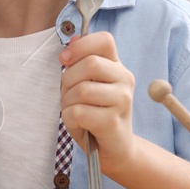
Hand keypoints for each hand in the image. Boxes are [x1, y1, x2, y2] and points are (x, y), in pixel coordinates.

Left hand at [59, 32, 137, 172]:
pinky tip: (78, 124)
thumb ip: (80, 63)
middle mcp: (124, 79)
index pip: (104, 40)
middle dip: (68, 79)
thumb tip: (72, 40)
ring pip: (82, 90)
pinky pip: (79, 112)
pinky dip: (69, 118)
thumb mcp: (86, 85)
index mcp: (117, 66)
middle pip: (90, 64)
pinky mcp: (113, 121)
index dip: (80, 46)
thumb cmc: (96, 114)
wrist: (115, 148)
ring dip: (67, 102)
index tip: (65, 59)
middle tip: (68, 93)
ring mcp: (122, 100)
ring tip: (73, 111)